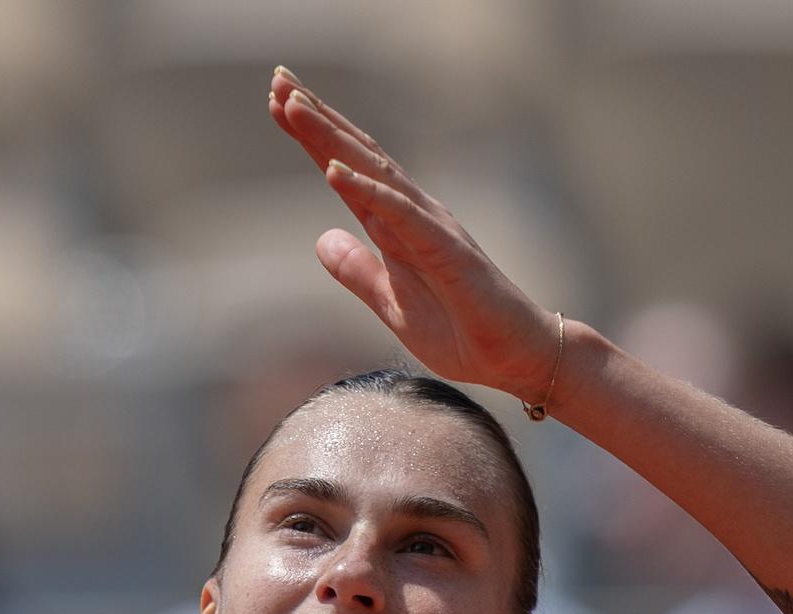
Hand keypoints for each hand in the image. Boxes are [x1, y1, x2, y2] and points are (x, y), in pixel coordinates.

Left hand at [267, 66, 558, 403]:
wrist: (514, 356)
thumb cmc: (462, 331)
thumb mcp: (392, 305)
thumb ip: (358, 271)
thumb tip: (322, 240)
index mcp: (396, 226)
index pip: (347, 171)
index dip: (313, 138)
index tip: (277, 102)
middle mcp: (413, 214)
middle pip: (356, 156)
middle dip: (316, 118)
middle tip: (277, 77)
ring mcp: (431, 227)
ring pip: (373, 172)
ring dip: (332, 138)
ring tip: (293, 105)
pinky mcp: (447, 250)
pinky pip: (400, 215)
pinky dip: (367, 190)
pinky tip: (333, 171)